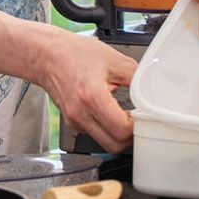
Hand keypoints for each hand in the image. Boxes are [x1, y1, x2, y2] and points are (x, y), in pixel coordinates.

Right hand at [38, 27, 135, 151]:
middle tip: (136, 121)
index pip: (122, 130)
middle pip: (114, 145)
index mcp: (92, 96)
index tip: (142, 116)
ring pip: (104, 143)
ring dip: (118, 135)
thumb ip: (136, 76)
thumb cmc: (74, 53)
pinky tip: (108, 112)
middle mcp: (80, 113)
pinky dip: (105, 129)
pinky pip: (94, 134)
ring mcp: (74, 120)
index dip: (138, 126)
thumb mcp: (112, 58)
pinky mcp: (72, 122)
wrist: (45, 55)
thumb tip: (152, 91)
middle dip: (130, 137)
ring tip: (124, 116)